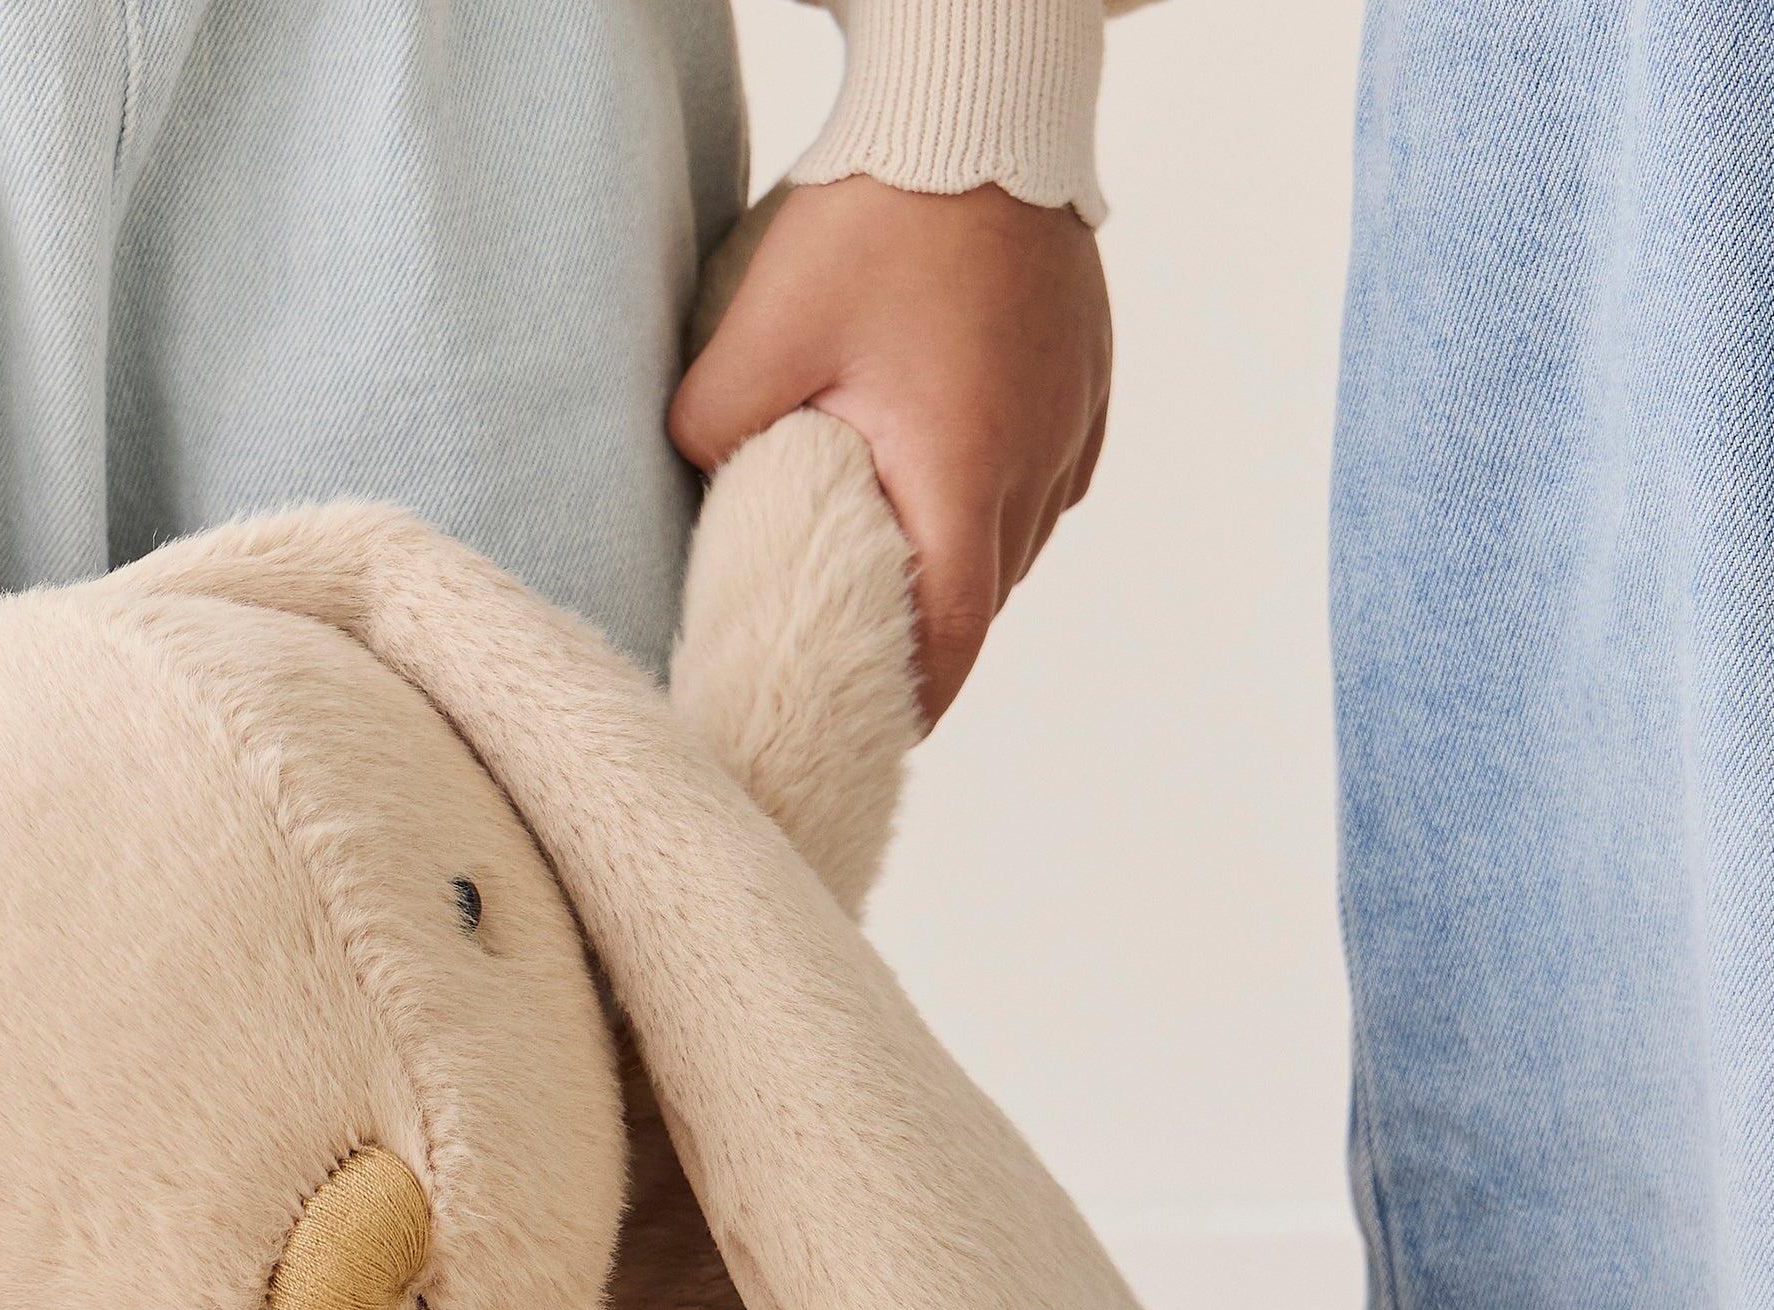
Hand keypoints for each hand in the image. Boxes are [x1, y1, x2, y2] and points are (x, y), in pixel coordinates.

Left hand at [670, 176, 1111, 724]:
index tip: (869, 736)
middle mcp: (1034, 469)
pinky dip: (991, 508)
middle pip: (982, 603)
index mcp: (961, 473)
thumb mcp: (764, 325)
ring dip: (957, 570)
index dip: (910, 705)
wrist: (980, 108)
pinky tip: (941, 487)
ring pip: (1013, 550)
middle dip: (925, 641)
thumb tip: (689, 485)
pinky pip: (1040, 487)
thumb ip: (711, 427)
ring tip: (893, 576)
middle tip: (857, 665)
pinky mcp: (1085, 393)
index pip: (949, 642)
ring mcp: (1070, 431)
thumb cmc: (880, 212)